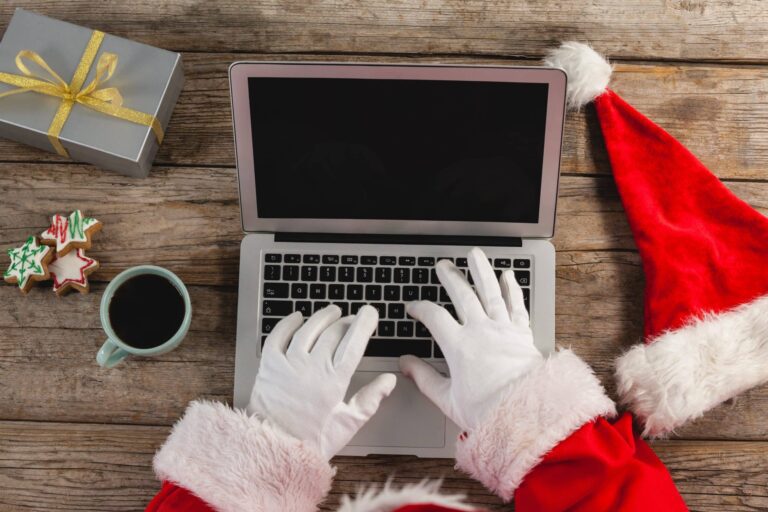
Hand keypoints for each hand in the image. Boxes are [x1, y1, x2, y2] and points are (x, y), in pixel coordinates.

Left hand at [247, 305, 395, 459]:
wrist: (274, 450)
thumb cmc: (311, 441)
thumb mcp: (348, 424)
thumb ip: (371, 399)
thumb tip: (389, 381)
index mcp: (334, 380)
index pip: (353, 342)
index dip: (364, 323)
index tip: (370, 313)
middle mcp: (311, 367)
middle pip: (333, 332)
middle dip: (347, 321)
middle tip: (353, 318)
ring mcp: (288, 364)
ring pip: (308, 329)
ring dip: (322, 317)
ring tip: (332, 312)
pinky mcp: (269, 366)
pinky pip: (279, 335)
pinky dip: (289, 323)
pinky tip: (298, 317)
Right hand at [400, 247, 542, 430]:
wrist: (526, 412)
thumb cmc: (488, 410)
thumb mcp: (447, 398)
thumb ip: (423, 377)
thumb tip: (406, 364)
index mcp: (458, 346)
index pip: (433, 316)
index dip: (420, 308)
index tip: (414, 307)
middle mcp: (480, 331)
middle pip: (462, 294)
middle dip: (450, 277)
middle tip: (443, 266)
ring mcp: (502, 329)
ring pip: (489, 291)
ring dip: (481, 271)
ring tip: (474, 255)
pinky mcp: (522, 333)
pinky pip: (516, 304)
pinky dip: (511, 288)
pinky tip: (507, 276)